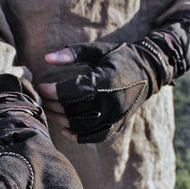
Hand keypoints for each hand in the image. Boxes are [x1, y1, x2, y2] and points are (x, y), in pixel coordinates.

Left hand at [38, 14, 189, 142]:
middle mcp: (111, 102)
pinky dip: (78, 137)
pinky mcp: (117, 124)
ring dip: (61, 120)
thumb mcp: (99, 50)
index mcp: (106, 81)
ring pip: (81, 125)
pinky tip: (65, 131)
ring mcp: (115, 116)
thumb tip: (47, 59)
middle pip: (74, 110)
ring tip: (49, 111)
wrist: (150, 71)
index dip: (52, 91)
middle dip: (53, 105)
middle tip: (41, 99)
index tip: (40, 87)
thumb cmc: (121, 57)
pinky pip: (95, 137)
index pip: (72, 91)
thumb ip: (74, 53)